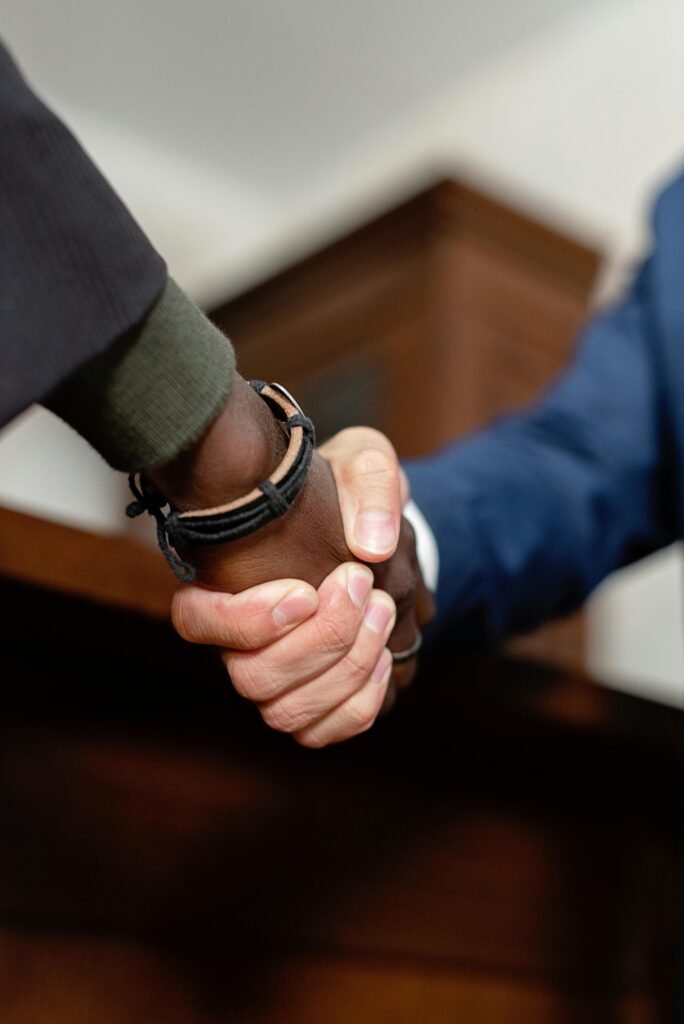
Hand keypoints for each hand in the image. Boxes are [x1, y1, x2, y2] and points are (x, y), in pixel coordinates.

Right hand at [171, 424, 434, 745]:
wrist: (377, 538)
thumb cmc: (352, 495)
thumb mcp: (365, 463)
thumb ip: (370, 484)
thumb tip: (371, 545)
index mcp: (223, 582)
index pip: (194, 621)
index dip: (243, 621)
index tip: (303, 591)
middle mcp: (239, 642)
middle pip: (250, 677)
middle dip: (321, 639)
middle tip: (362, 585)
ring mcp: (274, 679)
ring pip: (285, 712)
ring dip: (346, 667)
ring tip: (382, 609)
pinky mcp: (313, 705)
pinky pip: (322, 732)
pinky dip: (360, 703)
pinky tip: (385, 656)